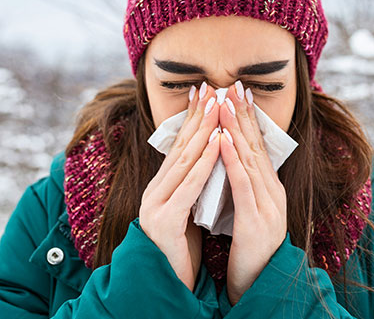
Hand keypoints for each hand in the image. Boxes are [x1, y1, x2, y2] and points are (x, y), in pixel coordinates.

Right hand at [139, 82, 220, 291]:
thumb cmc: (181, 249)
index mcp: (162, 187)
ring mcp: (156, 204)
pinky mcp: (164, 220)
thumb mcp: (187, 210)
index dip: (192, 120)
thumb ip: (192, 186)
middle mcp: (155, 190)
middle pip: (180, 147)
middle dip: (197, 117)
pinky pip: (189, 186)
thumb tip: (208, 160)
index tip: (204, 94)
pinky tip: (218, 143)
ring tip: (217, 106)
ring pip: (184, 160)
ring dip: (203, 131)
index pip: (179, 147)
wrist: (165, 285)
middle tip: (210, 88)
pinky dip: (205, 162)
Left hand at [218, 82, 287, 304]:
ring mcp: (267, 205)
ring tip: (226, 103)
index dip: (248, 119)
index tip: (238, 93)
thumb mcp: (249, 211)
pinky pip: (243, 184)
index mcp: (269, 189)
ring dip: (237, 129)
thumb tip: (232, 161)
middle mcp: (272, 191)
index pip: (257, 147)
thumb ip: (244, 187)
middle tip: (234, 86)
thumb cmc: (250, 249)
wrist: (260, 284)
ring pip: (250, 159)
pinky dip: (233, 160)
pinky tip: (224, 141)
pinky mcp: (257, 220)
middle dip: (244, 115)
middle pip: (256, 146)